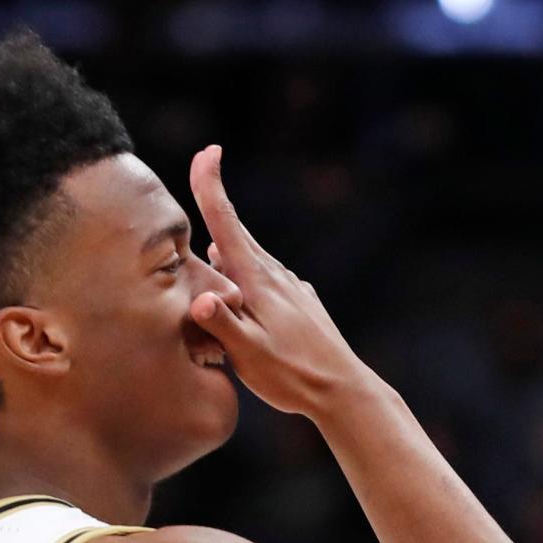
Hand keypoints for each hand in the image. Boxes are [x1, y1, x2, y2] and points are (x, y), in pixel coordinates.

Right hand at [188, 145, 367, 413]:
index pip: (227, 225)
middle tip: (204, 168)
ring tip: (209, 258)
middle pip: (236, 234)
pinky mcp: (300, 303)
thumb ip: (223, 325)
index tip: (208, 151)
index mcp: (258, 282)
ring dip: (227, 252)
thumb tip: (199, 298)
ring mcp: (291, 288)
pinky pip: (265, 280)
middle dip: (216, 205)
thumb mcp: (249, 356)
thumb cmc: (291, 376)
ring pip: (250, 259)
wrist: (343, 391)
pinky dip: (246, 276)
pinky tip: (242, 294)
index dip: (212, 187)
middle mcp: (275, 276)